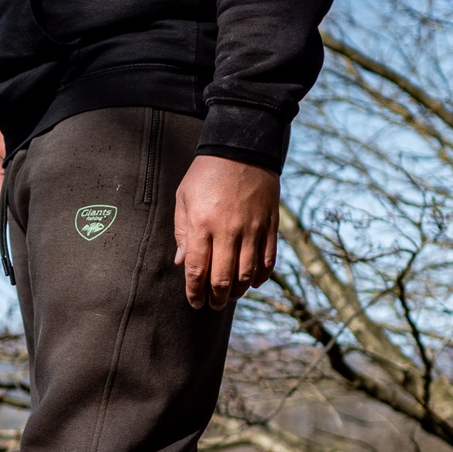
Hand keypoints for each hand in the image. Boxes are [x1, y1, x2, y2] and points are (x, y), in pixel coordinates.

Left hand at [174, 155, 278, 309]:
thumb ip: (182, 232)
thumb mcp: (184, 198)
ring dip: (238, 292)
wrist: (242, 147)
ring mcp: (252, 229)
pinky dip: (262, 277)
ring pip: (247, 274)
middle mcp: (228, 231)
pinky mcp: (270, 225)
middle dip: (216, 298)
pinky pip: (269, 260)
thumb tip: (182, 263)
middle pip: (223, 279)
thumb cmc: (206, 173)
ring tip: (230, 296)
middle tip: (212, 305)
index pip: (197, 270)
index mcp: (203, 224)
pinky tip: (254, 284)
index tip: (194, 302)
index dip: (195, 292)